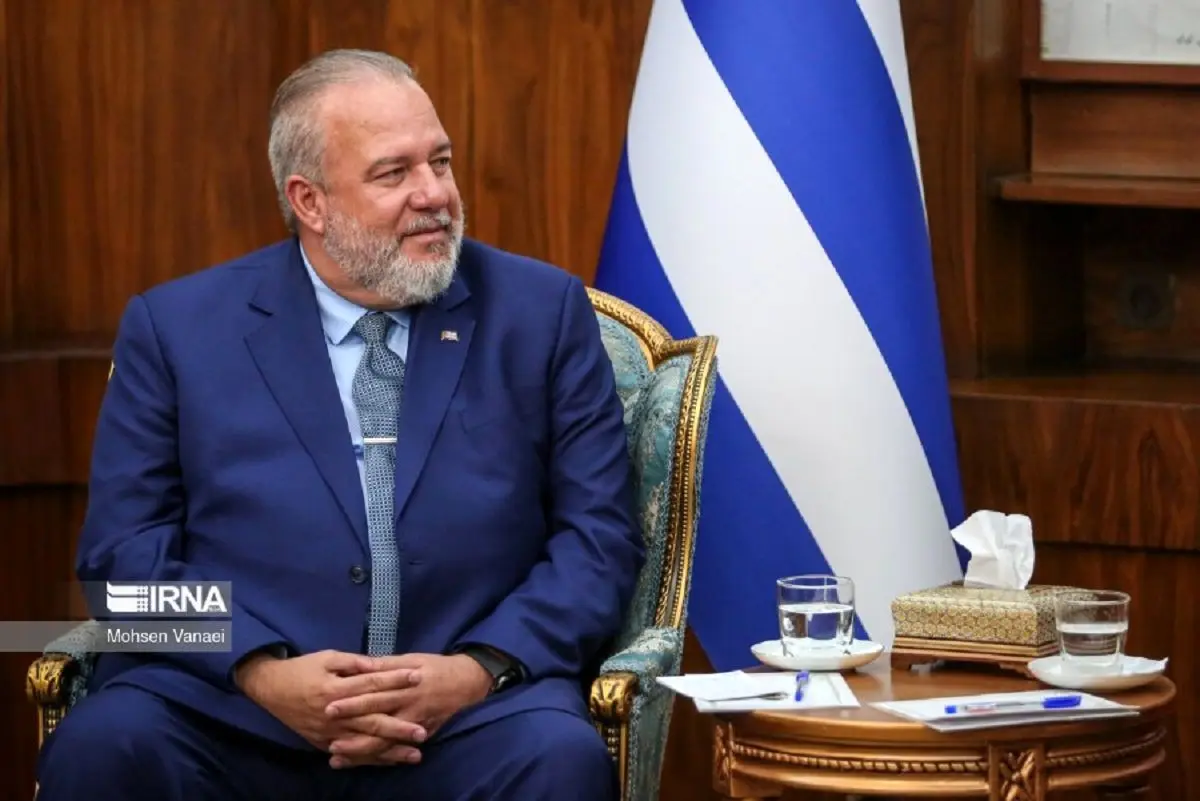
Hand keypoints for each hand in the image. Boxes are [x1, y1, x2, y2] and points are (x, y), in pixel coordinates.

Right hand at [234, 649, 426, 762]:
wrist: (270, 688)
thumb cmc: (302, 669)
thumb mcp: (327, 657)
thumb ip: (353, 662)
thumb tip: (378, 664)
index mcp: (336, 690)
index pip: (372, 685)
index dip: (396, 680)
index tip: (418, 677)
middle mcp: (334, 715)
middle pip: (371, 722)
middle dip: (398, 728)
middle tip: (422, 732)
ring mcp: (328, 733)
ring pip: (364, 744)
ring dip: (389, 750)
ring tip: (413, 754)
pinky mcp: (323, 743)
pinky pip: (351, 754)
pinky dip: (370, 759)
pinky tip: (389, 762)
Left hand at [323, 653, 491, 767]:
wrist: (467, 681)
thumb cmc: (435, 667)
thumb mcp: (412, 659)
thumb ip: (386, 665)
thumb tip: (361, 666)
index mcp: (404, 684)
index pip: (374, 693)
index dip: (351, 701)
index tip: (329, 706)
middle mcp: (409, 706)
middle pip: (377, 720)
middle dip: (351, 730)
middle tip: (328, 738)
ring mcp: (415, 724)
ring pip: (385, 742)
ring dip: (360, 751)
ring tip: (336, 756)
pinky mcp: (421, 735)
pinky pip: (397, 749)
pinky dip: (378, 757)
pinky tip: (359, 762)